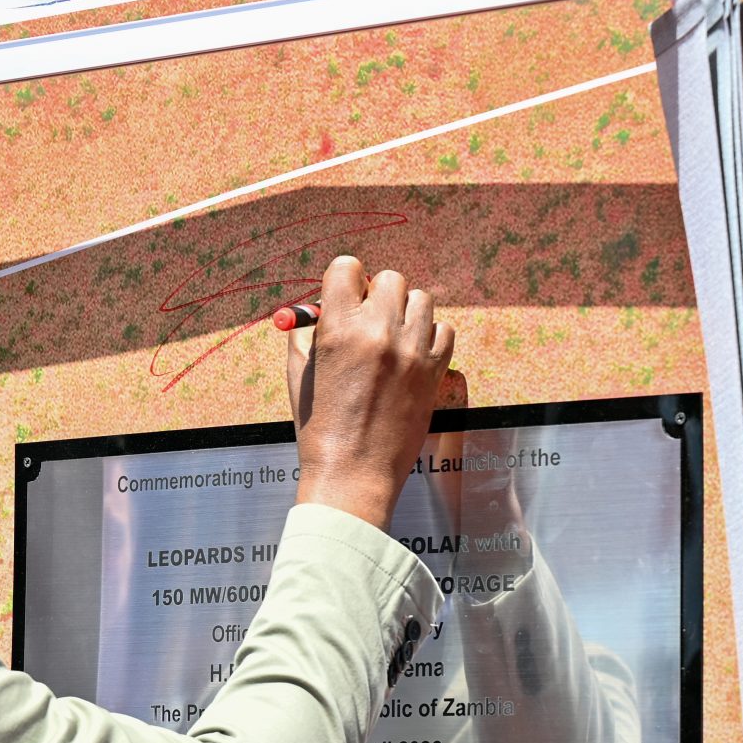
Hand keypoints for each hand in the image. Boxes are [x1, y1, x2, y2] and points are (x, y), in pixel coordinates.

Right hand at [286, 255, 455, 529]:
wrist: (353, 476)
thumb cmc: (319, 431)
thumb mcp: (298, 376)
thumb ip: (306, 334)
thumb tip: (316, 307)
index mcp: (338, 330)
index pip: (347, 267)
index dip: (343, 280)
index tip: (344, 297)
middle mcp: (379, 332)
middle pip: (390, 278)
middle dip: (377, 295)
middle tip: (368, 321)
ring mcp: (412, 350)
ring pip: (421, 299)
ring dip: (406, 313)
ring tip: (392, 340)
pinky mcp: (435, 370)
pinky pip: (444, 328)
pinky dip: (429, 337)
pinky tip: (411, 356)